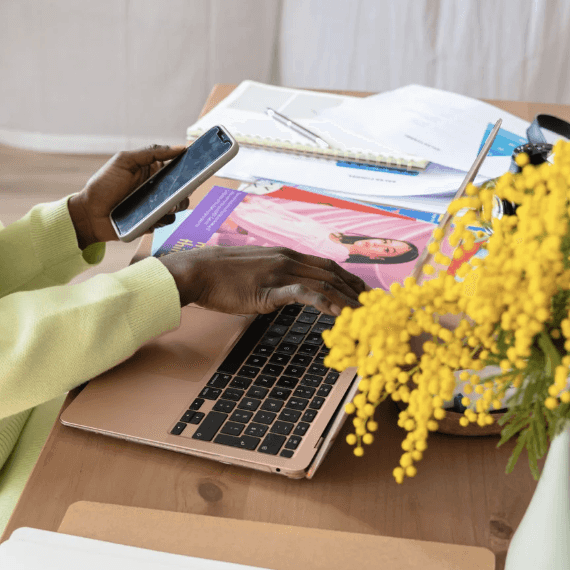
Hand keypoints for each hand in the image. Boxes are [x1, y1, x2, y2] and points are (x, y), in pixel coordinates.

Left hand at [67, 145, 189, 248]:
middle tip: (177, 191)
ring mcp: (155, 206)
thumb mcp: (125, 161)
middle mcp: (157, 188)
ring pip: (178, 206)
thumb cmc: (103, 185)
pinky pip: (167, 221)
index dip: (188, 167)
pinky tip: (151, 218)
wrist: (89, 214)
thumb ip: (151, 152)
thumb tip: (179, 148)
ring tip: (163, 206)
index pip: (177, 167)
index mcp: (153, 171)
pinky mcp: (152, 222)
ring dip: (174, 205)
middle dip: (184, 190)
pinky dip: (162, 219)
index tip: (196, 166)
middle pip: (183, 188)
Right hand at [158, 246, 370, 315]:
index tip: (362, 291)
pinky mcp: (269, 289)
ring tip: (364, 315)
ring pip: (324, 283)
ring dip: (347, 299)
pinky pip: (304, 294)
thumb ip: (272, 278)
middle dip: (355, 289)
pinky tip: (338, 314)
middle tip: (373, 306)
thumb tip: (282, 292)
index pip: (325, 264)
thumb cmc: (219, 275)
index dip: (348, 277)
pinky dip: (325, 303)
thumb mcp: (252, 271)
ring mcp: (279, 272)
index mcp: (284, 254)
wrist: (197, 272)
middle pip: (331, 273)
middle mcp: (287, 259)